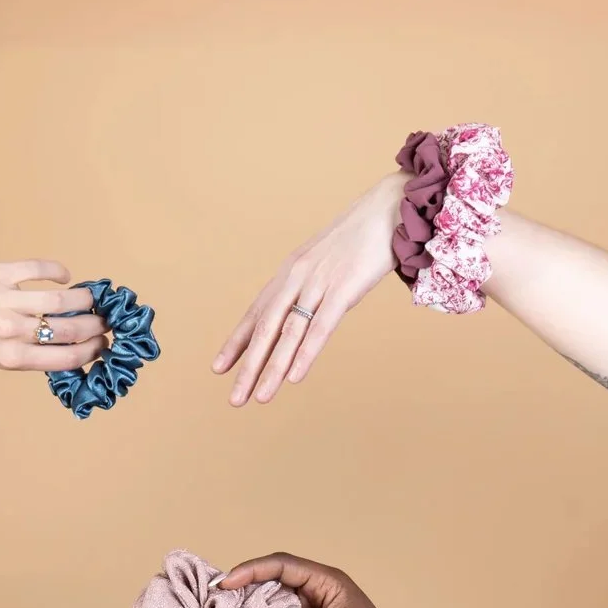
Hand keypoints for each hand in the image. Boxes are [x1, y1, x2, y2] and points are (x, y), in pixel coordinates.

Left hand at [0, 260, 107, 371]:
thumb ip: (27, 353)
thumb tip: (64, 343)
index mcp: (13, 358)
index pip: (69, 357)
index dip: (94, 350)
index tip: (104, 343)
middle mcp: (12, 332)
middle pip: (71, 329)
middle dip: (96, 325)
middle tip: (105, 320)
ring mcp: (3, 301)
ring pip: (61, 299)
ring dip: (84, 298)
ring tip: (90, 297)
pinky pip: (37, 269)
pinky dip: (57, 271)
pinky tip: (63, 276)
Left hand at [213, 173, 405, 405]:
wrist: (389, 209)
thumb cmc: (358, 239)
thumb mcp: (323, 263)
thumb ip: (307, 288)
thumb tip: (297, 315)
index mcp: (289, 274)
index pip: (256, 314)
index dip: (236, 343)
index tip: (218, 368)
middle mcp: (296, 279)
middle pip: (265, 329)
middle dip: (248, 367)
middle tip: (234, 399)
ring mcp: (319, 283)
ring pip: (288, 334)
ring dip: (272, 369)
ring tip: (260, 397)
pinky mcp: (344, 289)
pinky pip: (320, 327)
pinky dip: (305, 353)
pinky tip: (293, 377)